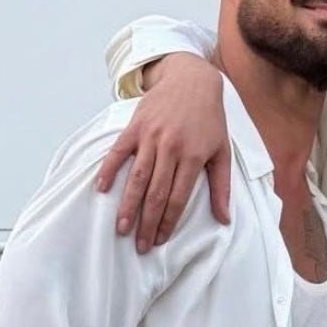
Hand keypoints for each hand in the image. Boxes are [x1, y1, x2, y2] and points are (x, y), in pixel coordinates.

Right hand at [94, 53, 230, 252]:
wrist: (192, 80)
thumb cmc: (210, 120)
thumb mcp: (222, 152)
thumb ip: (221, 187)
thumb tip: (224, 219)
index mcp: (193, 157)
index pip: (178, 198)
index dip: (168, 222)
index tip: (160, 240)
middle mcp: (171, 148)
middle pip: (156, 193)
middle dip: (147, 222)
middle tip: (140, 245)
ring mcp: (151, 137)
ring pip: (137, 177)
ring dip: (127, 205)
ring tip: (120, 228)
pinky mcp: (135, 127)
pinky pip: (118, 152)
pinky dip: (109, 170)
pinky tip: (102, 189)